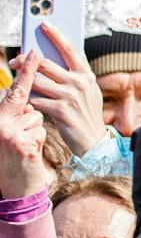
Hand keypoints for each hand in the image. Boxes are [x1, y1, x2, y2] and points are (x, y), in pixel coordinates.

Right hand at [0, 51, 49, 199]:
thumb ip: (18, 113)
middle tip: (21, 131)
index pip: (15, 90)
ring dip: (36, 131)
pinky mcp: (21, 144)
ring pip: (37, 118)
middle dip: (31, 115)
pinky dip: (38, 142)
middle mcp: (0, 122)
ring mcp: (10, 133)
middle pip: (28, 104)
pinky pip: (40, 132)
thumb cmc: (15, 155)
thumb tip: (30, 98)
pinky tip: (28, 153)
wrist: (14, 186)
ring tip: (24, 146)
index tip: (35, 51)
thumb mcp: (13, 132)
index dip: (27, 70)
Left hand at [10, 22, 106, 154]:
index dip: (56, 35)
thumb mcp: (86, 90)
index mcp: (86, 75)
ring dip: (24, 82)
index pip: (70, 49)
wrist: (93, 140)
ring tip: (18, 82)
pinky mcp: (61, 110)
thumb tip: (50, 60)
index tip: (44, 24)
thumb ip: (72, 75)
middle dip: (26, 60)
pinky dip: (28, 100)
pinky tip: (27, 101)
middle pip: (45, 63)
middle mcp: (79, 83)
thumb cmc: (86, 113)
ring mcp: (70, 96)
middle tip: (15, 60)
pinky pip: (35, 100)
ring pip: (37, 81)